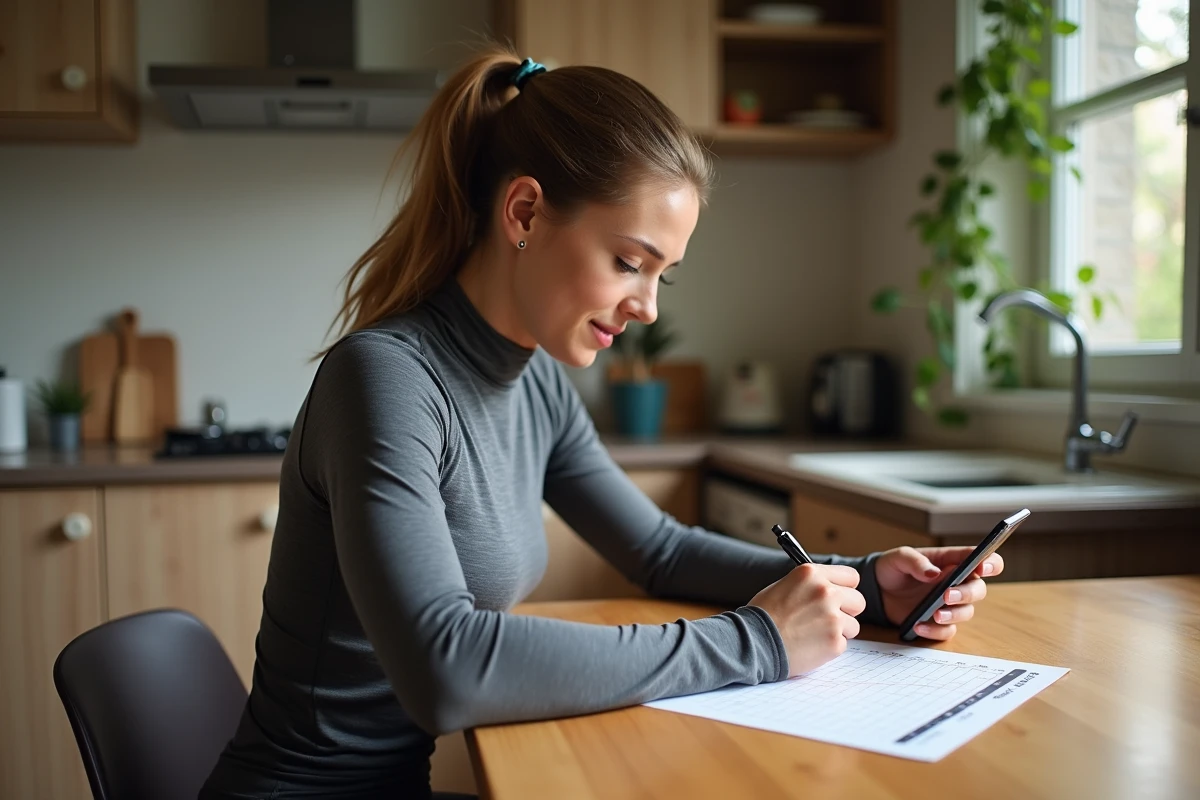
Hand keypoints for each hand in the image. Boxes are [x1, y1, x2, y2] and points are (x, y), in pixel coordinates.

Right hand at [749, 563, 865, 676]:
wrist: (752, 642)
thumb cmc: (763, 615)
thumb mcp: (784, 585)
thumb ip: (810, 585)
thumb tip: (832, 589)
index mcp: (811, 574)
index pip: (851, 577)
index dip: (844, 588)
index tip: (839, 596)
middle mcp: (825, 592)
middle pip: (858, 601)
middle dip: (846, 611)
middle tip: (828, 619)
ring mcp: (832, 618)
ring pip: (852, 625)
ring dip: (838, 631)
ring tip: (813, 634)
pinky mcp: (834, 642)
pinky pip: (843, 644)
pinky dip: (829, 648)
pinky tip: (809, 646)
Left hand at [875, 546, 1004, 640]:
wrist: (877, 591)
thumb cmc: (892, 569)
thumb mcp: (898, 558)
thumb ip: (915, 561)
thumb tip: (933, 573)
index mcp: (951, 561)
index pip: (981, 559)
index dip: (990, 563)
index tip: (982, 568)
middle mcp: (955, 583)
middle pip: (978, 589)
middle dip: (967, 593)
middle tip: (947, 595)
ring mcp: (948, 605)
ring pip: (966, 612)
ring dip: (954, 614)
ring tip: (934, 615)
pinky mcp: (938, 623)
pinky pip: (947, 631)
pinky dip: (935, 631)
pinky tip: (919, 627)